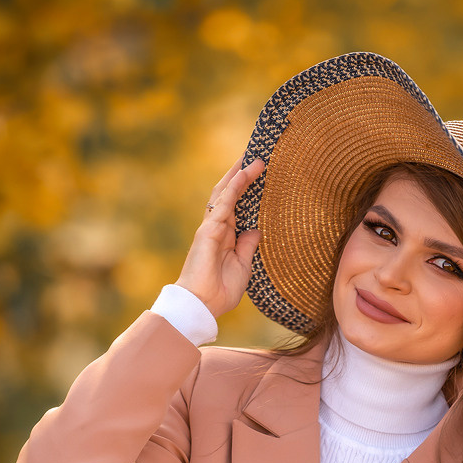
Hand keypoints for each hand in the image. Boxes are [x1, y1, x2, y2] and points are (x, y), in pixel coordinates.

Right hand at [174, 155, 264, 319]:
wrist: (202, 305)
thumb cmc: (220, 291)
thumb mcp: (243, 267)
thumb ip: (248, 247)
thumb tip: (256, 230)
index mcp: (226, 237)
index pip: (237, 207)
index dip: (246, 190)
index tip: (259, 175)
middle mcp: (217, 228)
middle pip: (230, 195)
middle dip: (242, 176)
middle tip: (257, 157)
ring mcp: (211, 227)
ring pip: (226, 194)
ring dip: (240, 175)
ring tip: (255, 158)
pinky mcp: (208, 230)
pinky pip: (223, 204)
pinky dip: (234, 187)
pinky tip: (244, 173)